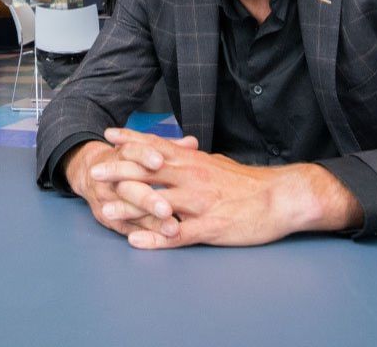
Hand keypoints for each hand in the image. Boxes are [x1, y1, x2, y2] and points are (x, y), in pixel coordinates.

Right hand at [62, 140, 179, 238]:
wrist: (90, 171)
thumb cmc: (125, 160)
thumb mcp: (141, 149)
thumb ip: (168, 148)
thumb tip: (192, 143)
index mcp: (121, 155)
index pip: (131, 152)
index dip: (144, 156)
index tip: (159, 161)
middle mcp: (111, 177)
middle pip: (128, 187)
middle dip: (147, 198)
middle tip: (167, 209)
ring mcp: (108, 199)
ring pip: (128, 212)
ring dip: (150, 221)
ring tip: (172, 228)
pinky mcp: (107, 217)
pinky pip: (127, 227)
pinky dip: (145, 234)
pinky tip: (162, 239)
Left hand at [99, 129, 362, 248]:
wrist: (280, 198)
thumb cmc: (248, 183)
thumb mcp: (216, 163)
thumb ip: (194, 157)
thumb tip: (180, 148)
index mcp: (193, 161)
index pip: (156, 146)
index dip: (131, 140)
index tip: (108, 134)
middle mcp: (192, 177)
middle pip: (149, 172)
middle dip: (120, 172)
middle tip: (95, 173)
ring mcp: (199, 202)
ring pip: (158, 203)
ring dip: (130, 208)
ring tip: (105, 211)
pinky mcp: (210, 226)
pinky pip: (178, 233)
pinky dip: (156, 238)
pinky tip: (137, 241)